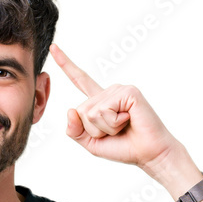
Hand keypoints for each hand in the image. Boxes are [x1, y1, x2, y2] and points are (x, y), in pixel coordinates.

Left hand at [48, 41, 180, 169]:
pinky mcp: (127, 92)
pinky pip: (104, 111)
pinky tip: (129, 120)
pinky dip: (114, 123)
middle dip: (95, 130)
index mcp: (100, 101)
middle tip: (117, 131)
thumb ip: (75, 130)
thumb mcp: (91, 143)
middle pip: (81, 111)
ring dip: (106, 128)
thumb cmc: (124, 148)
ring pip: (91, 113)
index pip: (80, 80)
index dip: (66, 64)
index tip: (53, 47)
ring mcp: (118, 90)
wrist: (149, 154)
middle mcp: (108, 92)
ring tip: (124, 126)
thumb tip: (70, 110)